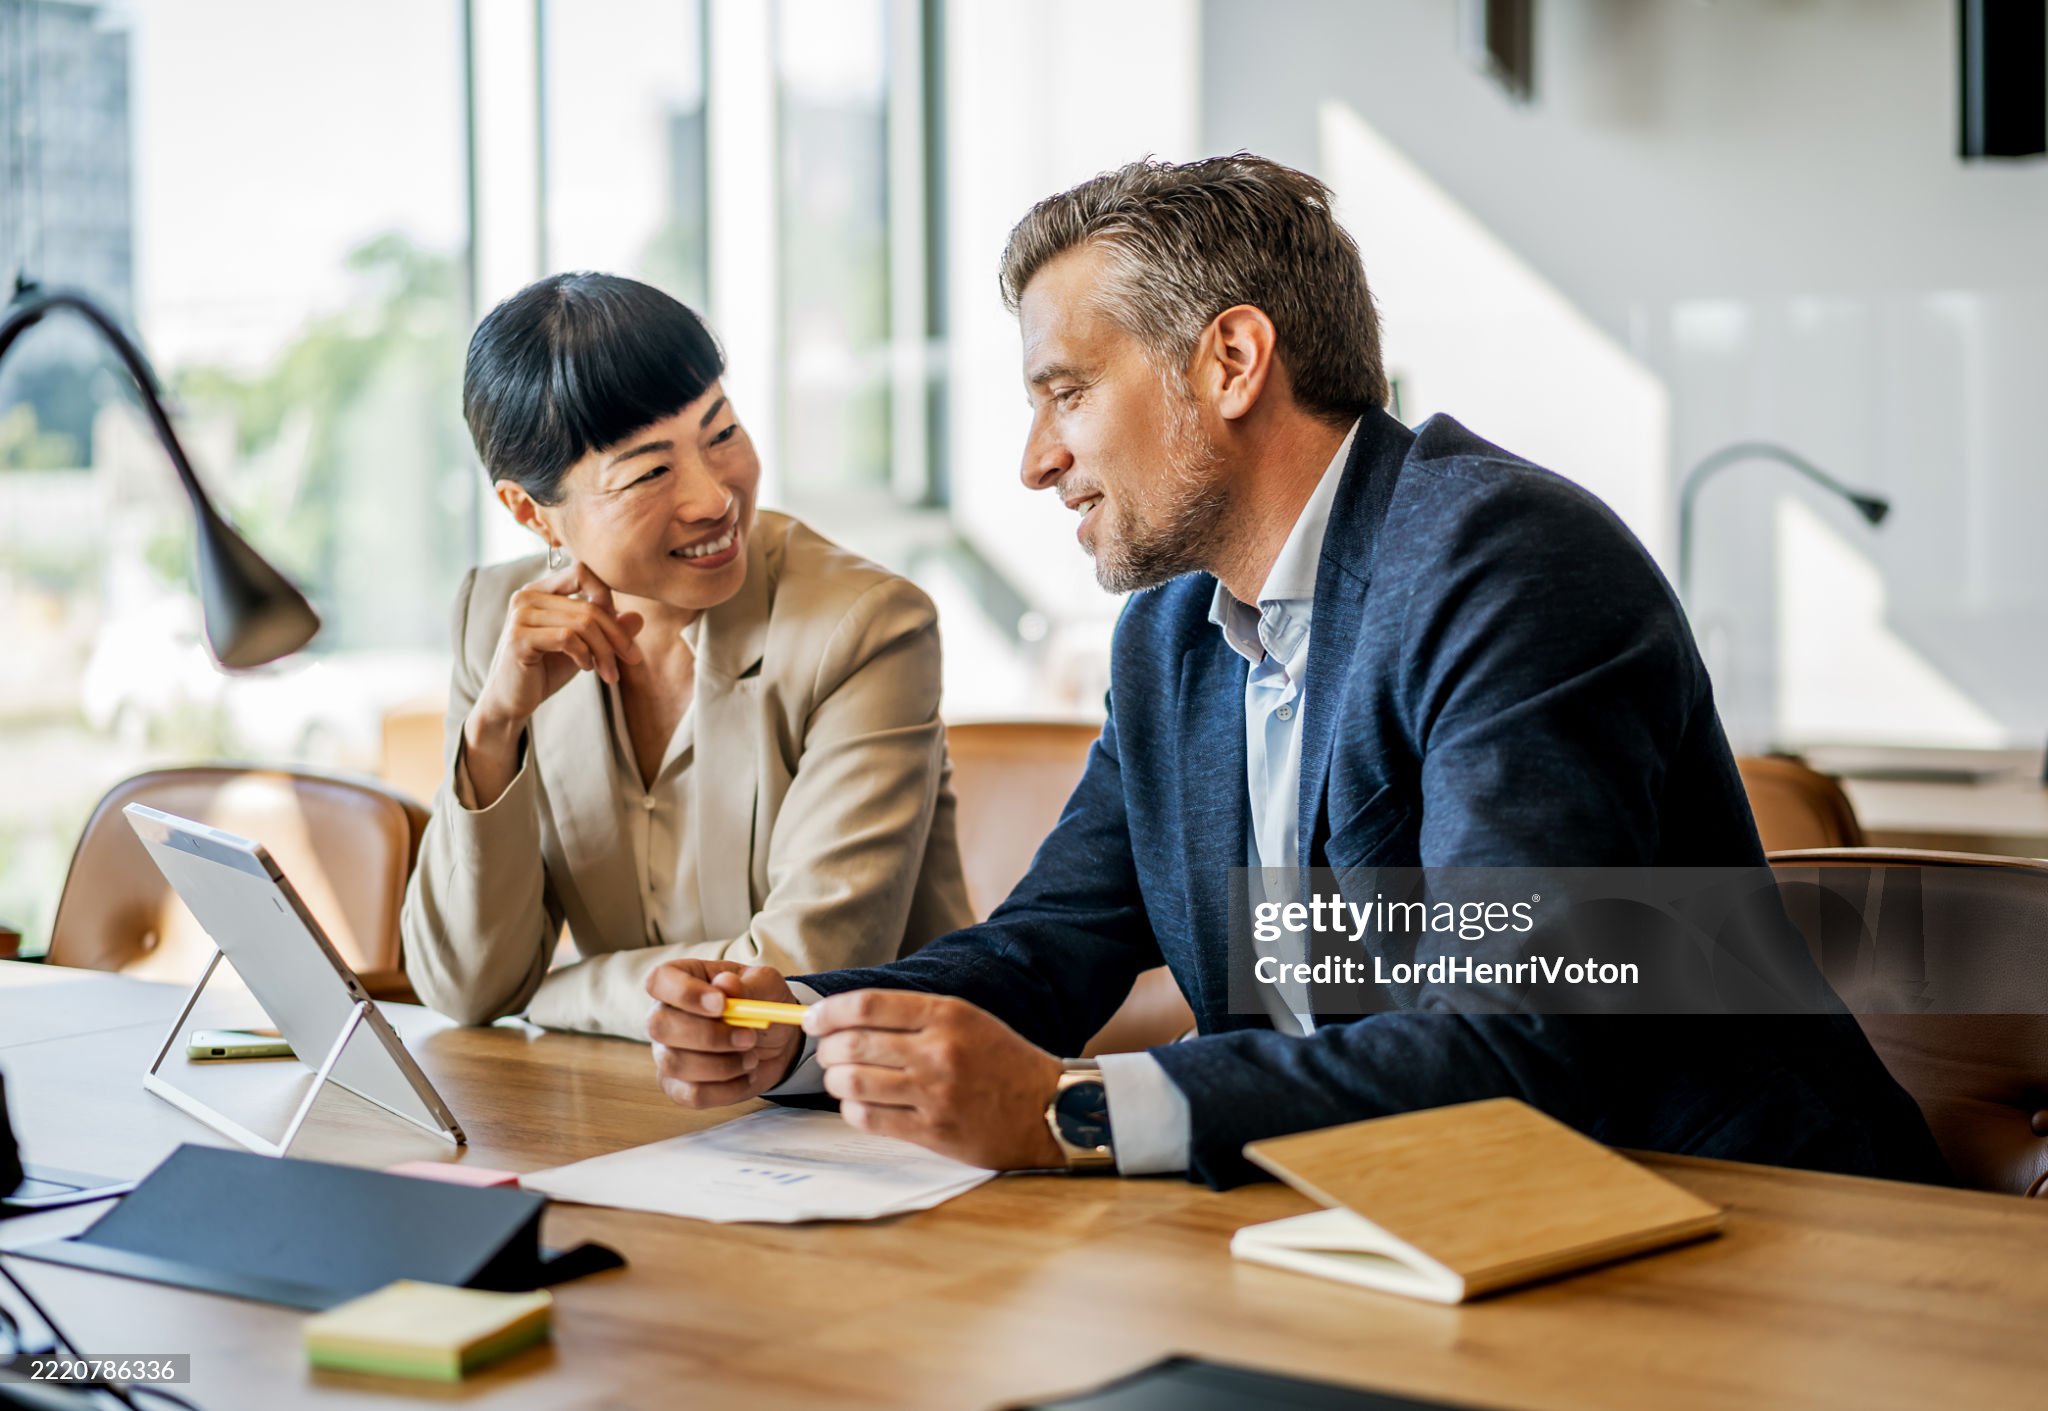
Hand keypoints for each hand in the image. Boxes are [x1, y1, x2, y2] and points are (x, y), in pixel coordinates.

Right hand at [473, 560, 644, 731]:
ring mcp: (521, 615)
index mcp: (540, 590)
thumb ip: (608, 630)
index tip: (620, 631)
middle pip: (589, 605)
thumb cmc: (545, 670)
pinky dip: (585, 655)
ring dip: (605, 651)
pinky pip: (568, 638)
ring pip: (583, 623)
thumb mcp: (584, 647)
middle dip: (617, 636)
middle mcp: (527, 596)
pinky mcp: (519, 638)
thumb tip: (639, 617)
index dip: (607, 597)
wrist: (511, 701)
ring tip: (610, 672)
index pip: (583, 572)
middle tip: (632, 659)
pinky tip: (586, 668)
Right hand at [645, 960, 804, 1107]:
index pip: (659, 981)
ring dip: (722, 1065)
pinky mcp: (678, 1086)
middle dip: (708, 1036)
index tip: (721, 1004)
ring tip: (752, 1057)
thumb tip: (726, 984)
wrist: (776, 1039)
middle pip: (659, 1026)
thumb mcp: (765, 984)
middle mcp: (664, 1015)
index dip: (685, 993)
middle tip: (748, 1037)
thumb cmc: (761, 1002)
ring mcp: (666, 1053)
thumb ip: (747, 984)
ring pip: (675, 1064)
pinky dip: (727, 1089)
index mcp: (680, 978)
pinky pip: (692, 1094)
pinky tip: (746, 1076)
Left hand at [805, 990, 1065, 1169]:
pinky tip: (859, 1104)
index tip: (813, 1019)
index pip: (867, 1006)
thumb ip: (913, 1015)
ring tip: (841, 1079)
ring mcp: (934, 1094)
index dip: (829, 1012)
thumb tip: (847, 1015)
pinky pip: (869, 1118)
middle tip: (827, 1053)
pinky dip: (852, 1109)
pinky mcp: (933, 1131)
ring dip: (835, 1080)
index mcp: (947, 1015)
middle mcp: (938, 1051)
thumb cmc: (1002, 1060)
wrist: (1048, 1108)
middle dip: (827, 1049)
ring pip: (852, 1083)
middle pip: (852, 1045)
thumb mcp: (966, 1019)